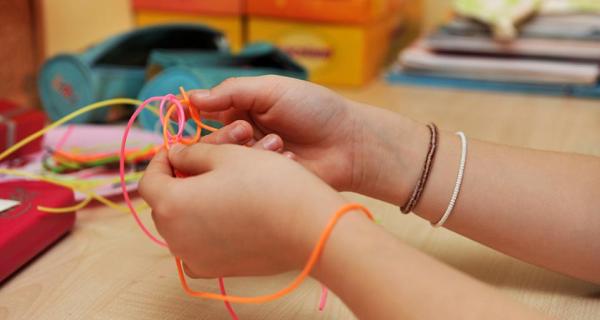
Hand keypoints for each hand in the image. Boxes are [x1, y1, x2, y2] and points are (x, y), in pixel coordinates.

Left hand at [138, 143, 348, 277]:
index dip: (161, 159)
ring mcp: (197, 258)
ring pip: (184, 222)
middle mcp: (176, 239)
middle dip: (181, 179)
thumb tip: (175, 156)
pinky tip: (233, 209)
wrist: (310, 227)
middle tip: (205, 162)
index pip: (149, 180)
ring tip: (225, 182)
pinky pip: (201, 243)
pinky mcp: (219, 269)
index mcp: (171, 206)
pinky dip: (208, 225)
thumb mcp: (227, 155)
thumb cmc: (268, 184)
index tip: (178, 148)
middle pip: (165, 203)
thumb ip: (192, 154)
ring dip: (197, 200)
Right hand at [189, 75, 427, 206]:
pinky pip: (249, 182)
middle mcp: (245, 137)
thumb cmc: (315, 109)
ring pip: (228, 165)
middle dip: (227, 137)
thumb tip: (191, 98)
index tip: (207, 117)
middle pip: (212, 144)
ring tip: (279, 143)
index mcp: (243, 110)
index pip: (207, 117)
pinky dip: (267, 168)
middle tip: (247, 131)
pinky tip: (290, 160)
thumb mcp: (272, 90)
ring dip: (250, 152)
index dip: (204, 120)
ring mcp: (255, 163)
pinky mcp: (266, 186)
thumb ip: (232, 92)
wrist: (351, 143)